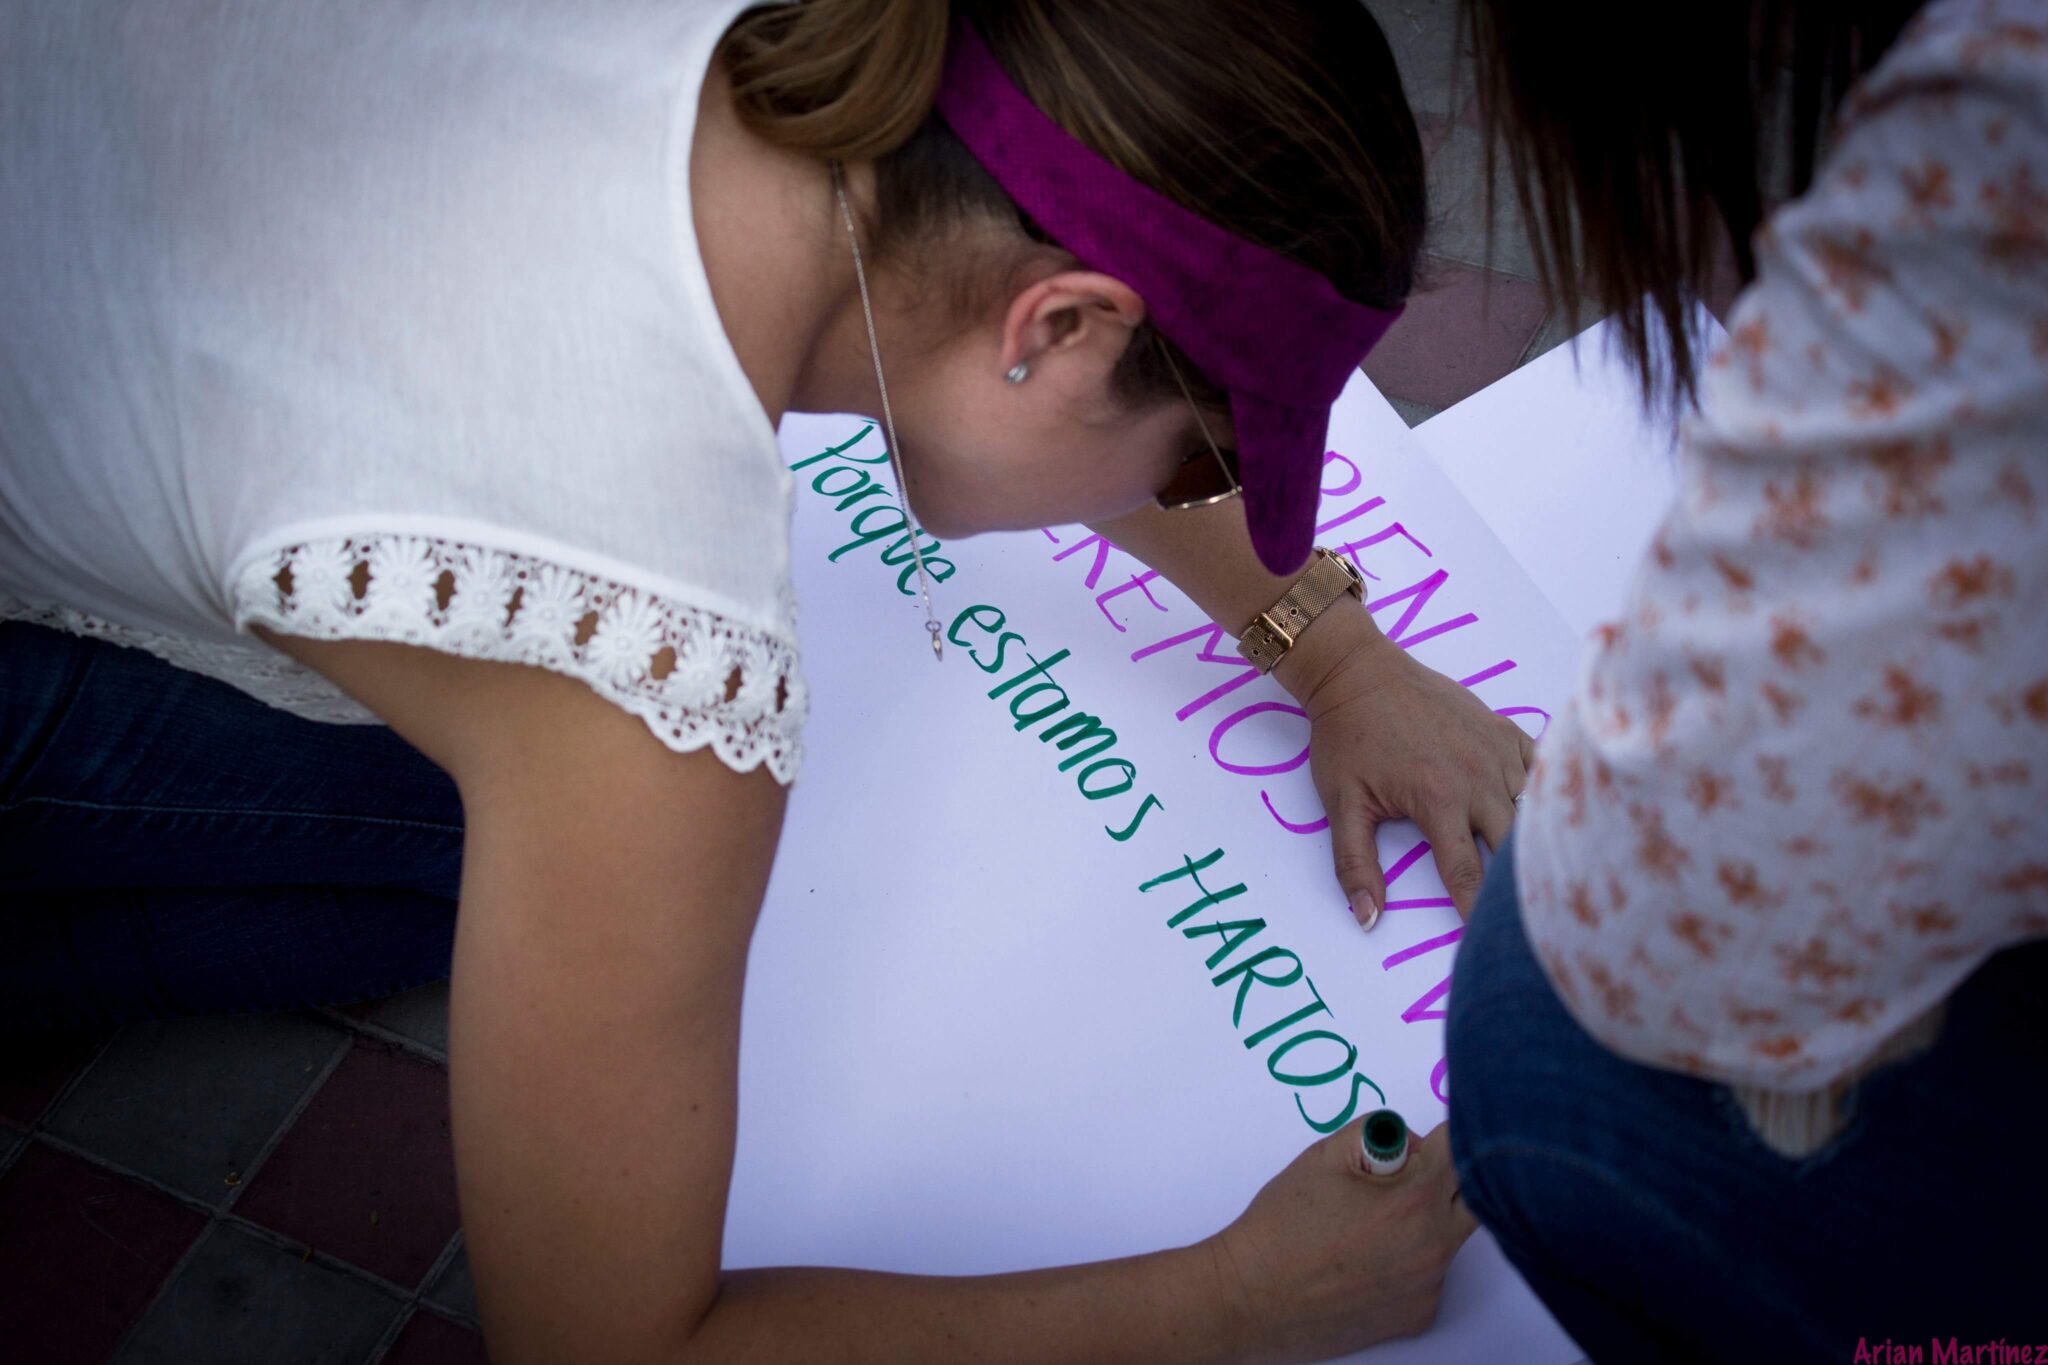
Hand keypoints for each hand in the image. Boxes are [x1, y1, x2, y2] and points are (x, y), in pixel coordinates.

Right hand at [1207, 1119, 1476, 1364]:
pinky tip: (1368, 1261)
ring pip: (1451, 1236)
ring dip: (1425, 1221)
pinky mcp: (1420, 1314)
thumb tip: (1412, 1143)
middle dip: (1447, 1177)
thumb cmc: (1283, 1224)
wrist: (1252, 1297)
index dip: (1444, 1136)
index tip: (1429, 1140)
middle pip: (1476, 1194)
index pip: (1463, 1148)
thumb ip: (1382, 1134)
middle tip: (1405, 1177)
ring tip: (1371, 1226)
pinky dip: (1410, 1261)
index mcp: (1415, 1198)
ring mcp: (1431, 1284)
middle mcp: (1435, 1244)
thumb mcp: (1324, 1154)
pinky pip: (1432, 1274)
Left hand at [1276, 610, 1533, 924]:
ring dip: (1539, 838)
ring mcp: (1497, 750)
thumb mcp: (1342, 804)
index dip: (1478, 910)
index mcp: (1438, 799)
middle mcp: (1478, 776)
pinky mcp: (1505, 729)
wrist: (1358, 672)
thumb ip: (1354, 865)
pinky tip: (1552, 814)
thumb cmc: (1347, 739)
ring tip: (1554, 871)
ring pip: (1535, 807)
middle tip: (1535, 912)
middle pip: (1515, 845)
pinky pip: (1541, 767)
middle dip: (1521, 881)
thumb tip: (1367, 919)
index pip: (1468, 872)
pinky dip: (1546, 792)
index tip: (1488, 940)